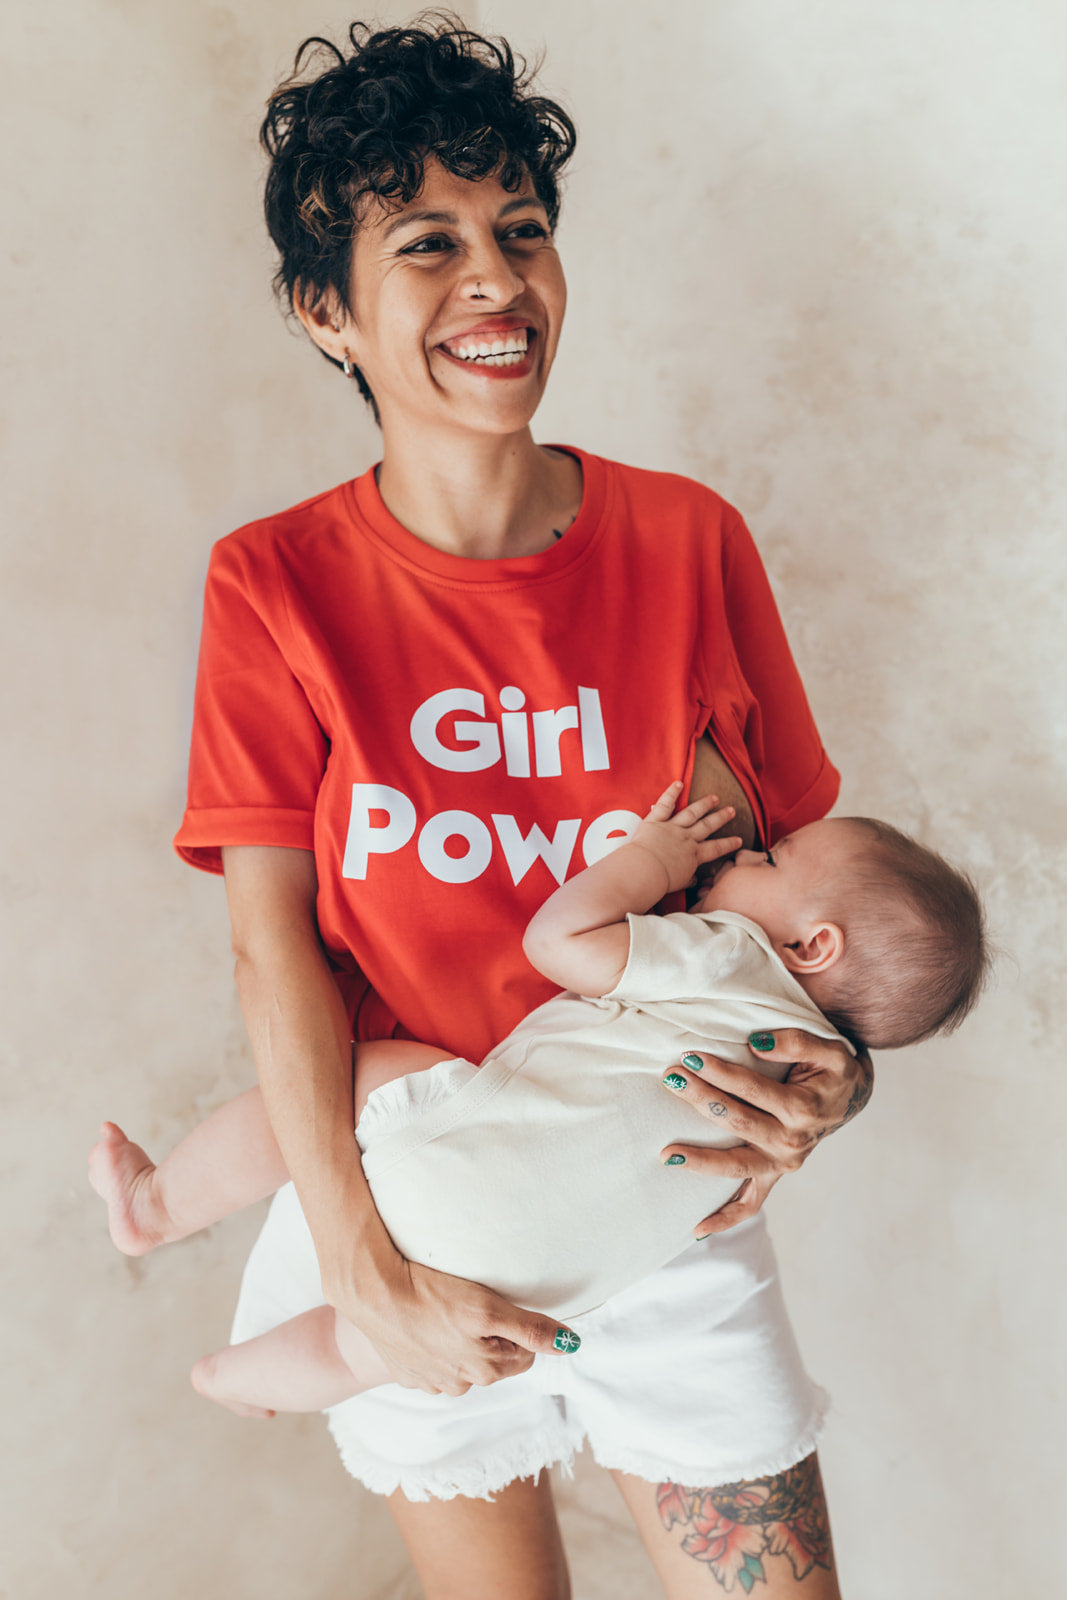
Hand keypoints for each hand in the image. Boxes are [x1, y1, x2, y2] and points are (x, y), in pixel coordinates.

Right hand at [331, 1253, 581, 1396]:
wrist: (372, 1293)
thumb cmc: (432, 1295)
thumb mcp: (489, 1308)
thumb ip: (531, 1328)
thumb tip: (570, 1344)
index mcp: (485, 1371)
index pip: (524, 1354)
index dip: (517, 1328)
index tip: (499, 1306)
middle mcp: (459, 1386)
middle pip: (494, 1360)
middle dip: (491, 1336)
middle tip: (472, 1305)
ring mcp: (429, 1383)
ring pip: (462, 1363)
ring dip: (461, 1342)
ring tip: (445, 1310)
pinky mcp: (405, 1374)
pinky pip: (432, 1362)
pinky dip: (433, 1344)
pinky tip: (424, 1322)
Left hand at [630, 782, 742, 897]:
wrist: (645, 872)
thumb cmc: (660, 882)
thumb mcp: (679, 883)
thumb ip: (688, 879)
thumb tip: (695, 880)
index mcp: (693, 855)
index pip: (715, 848)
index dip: (728, 844)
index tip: (739, 840)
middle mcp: (686, 838)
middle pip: (707, 826)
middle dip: (720, 818)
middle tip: (731, 810)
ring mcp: (672, 828)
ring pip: (691, 813)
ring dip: (704, 804)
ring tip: (714, 797)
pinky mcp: (655, 821)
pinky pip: (665, 804)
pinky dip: (671, 793)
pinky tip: (679, 783)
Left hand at [659, 1029, 873, 1235]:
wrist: (850, 1097)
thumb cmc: (833, 1071)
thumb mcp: (829, 1049)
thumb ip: (796, 1041)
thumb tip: (755, 1043)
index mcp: (803, 1110)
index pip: (751, 1089)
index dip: (720, 1072)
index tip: (691, 1057)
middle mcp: (792, 1143)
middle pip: (737, 1123)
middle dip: (701, 1099)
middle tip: (671, 1079)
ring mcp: (782, 1164)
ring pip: (736, 1167)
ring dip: (700, 1160)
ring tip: (666, 1154)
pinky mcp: (774, 1175)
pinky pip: (749, 1205)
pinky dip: (724, 1219)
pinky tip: (696, 1229)